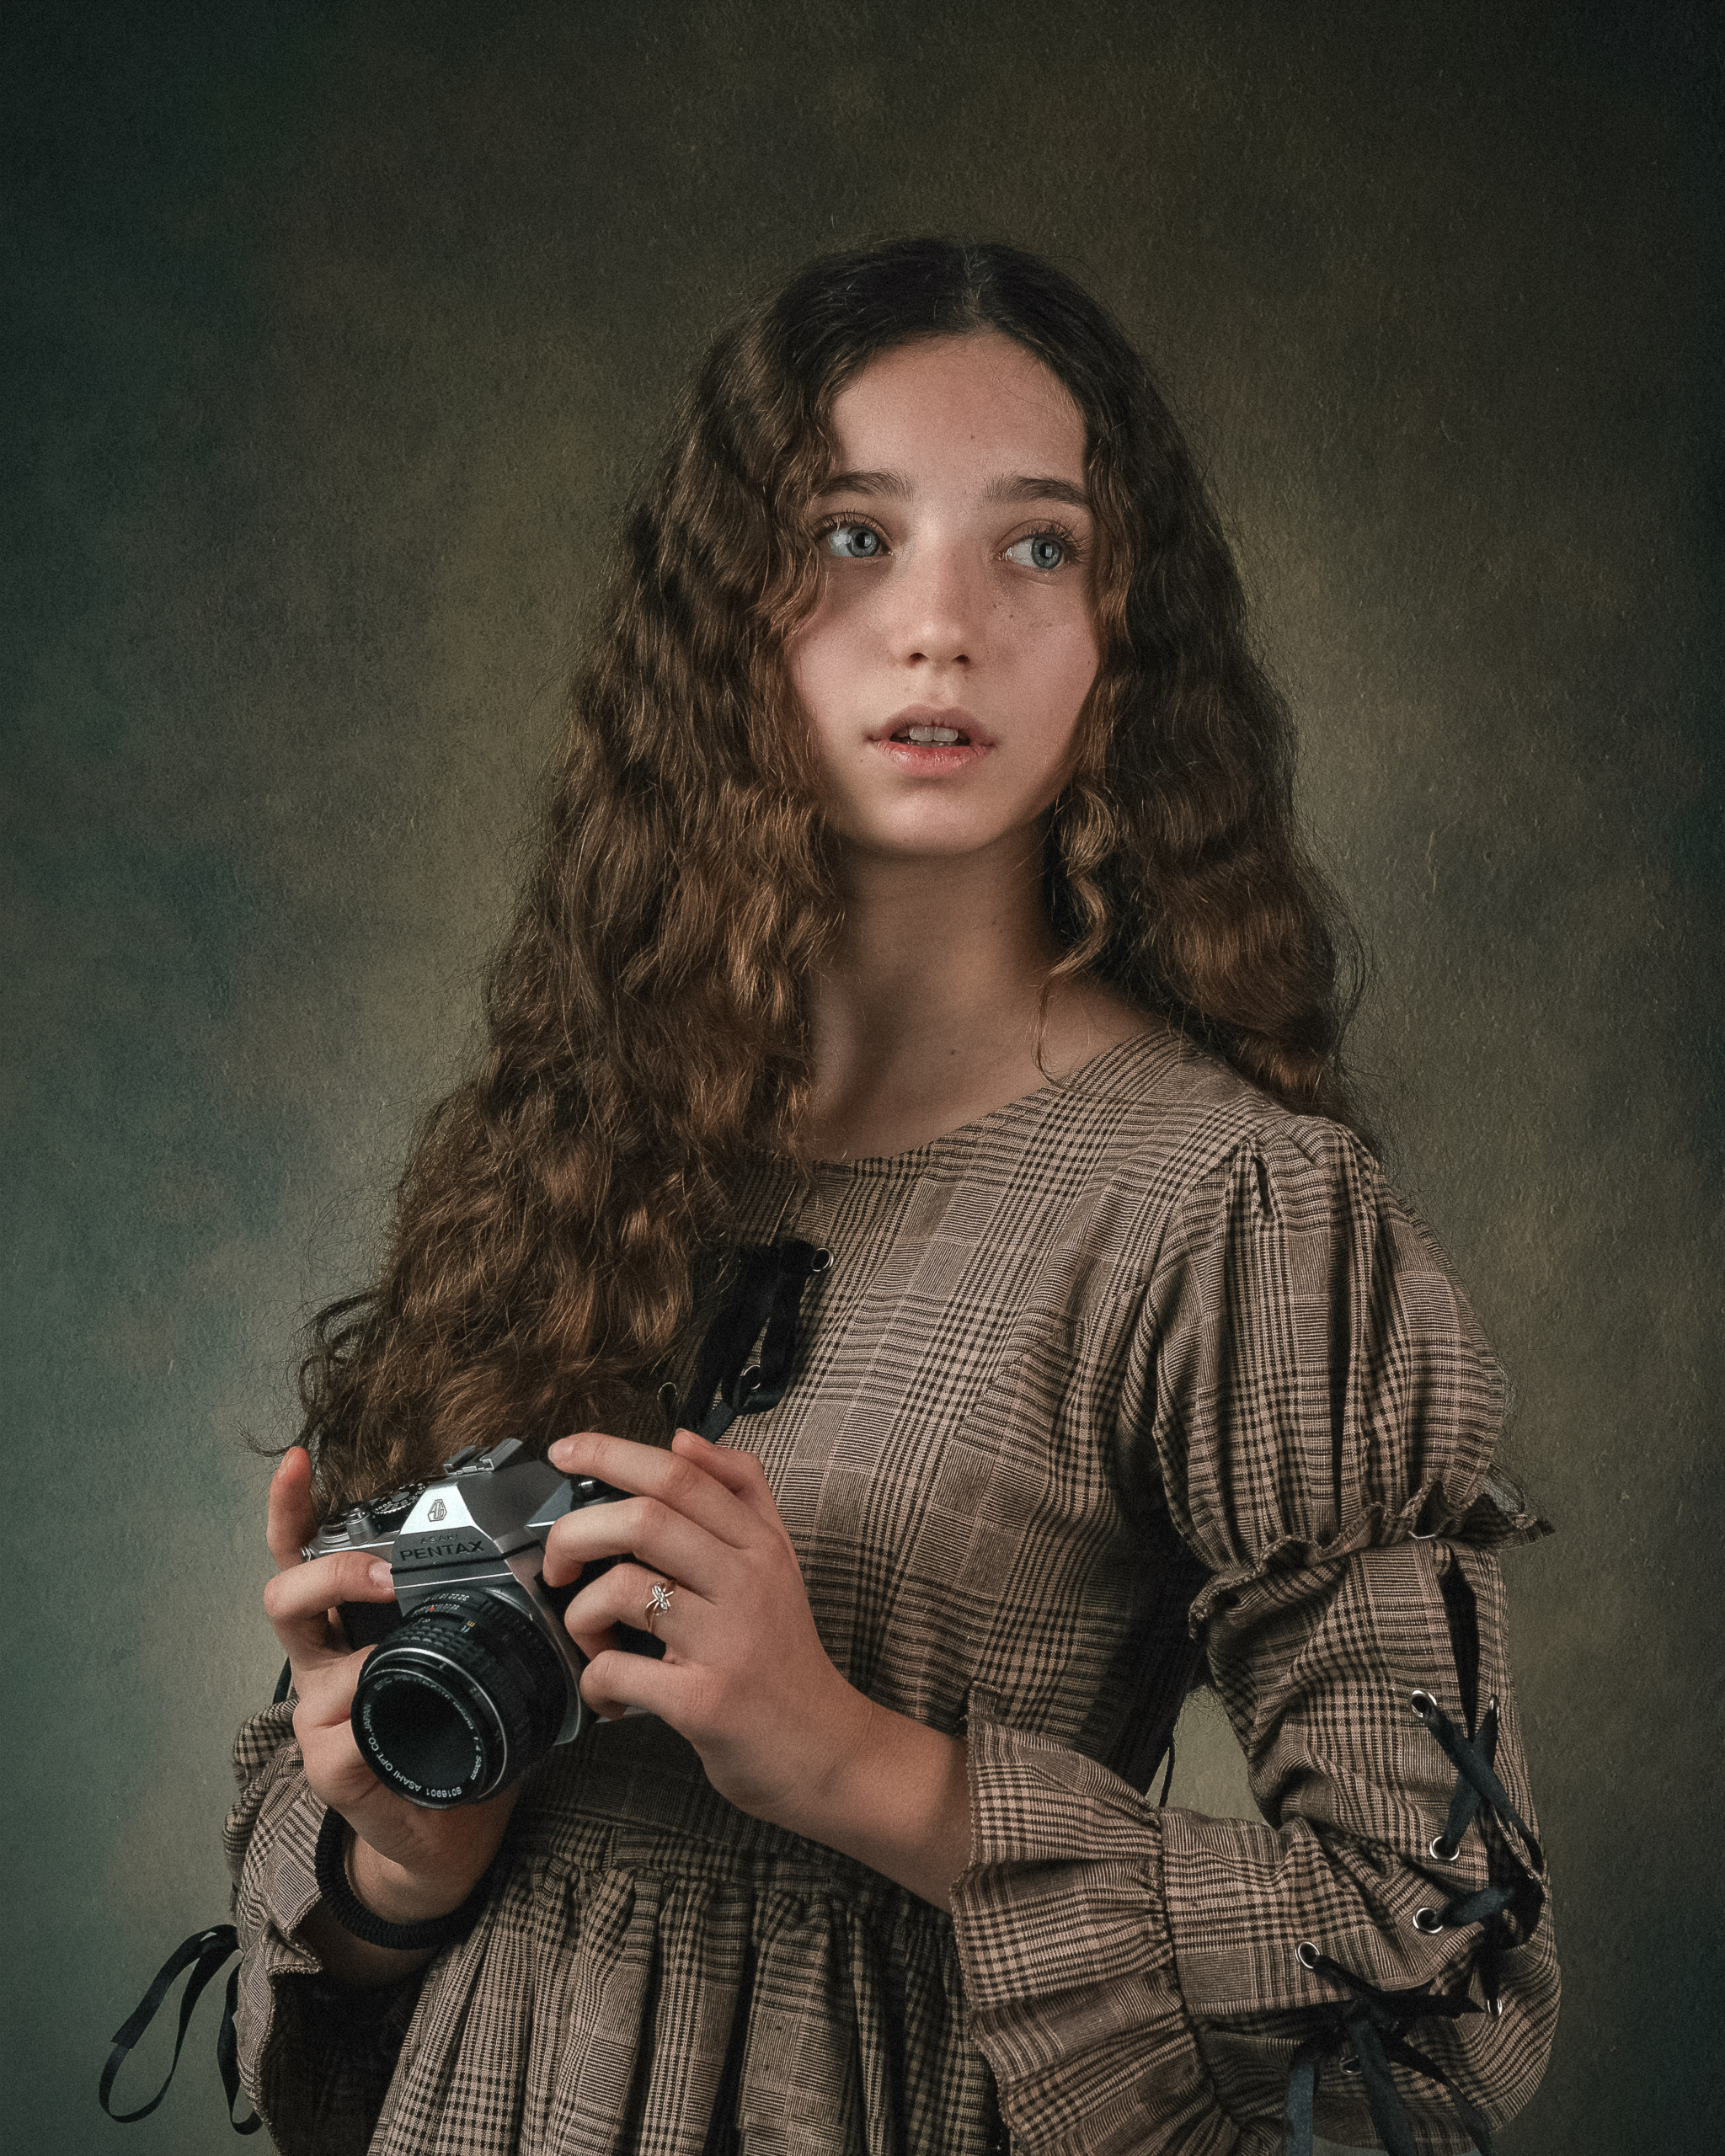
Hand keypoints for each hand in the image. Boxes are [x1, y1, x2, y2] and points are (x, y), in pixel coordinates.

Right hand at [264, 1447, 517, 1925]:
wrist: (452, 1829)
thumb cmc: (462, 1731)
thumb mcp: (474, 1658)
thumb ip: (490, 1611)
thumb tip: (553, 1556)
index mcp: (353, 1624)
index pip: (309, 1554)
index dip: (293, 1507)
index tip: (298, 1460)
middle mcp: (323, 1660)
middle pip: (286, 1593)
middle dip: (332, 1573)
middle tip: (386, 1575)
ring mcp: (319, 1712)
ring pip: (308, 1659)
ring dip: (363, 1650)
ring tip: (406, 1641)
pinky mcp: (330, 1765)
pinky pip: (338, 1731)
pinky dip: (372, 1719)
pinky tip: (408, 1721)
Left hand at [542, 1428, 879, 1831]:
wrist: (826, 1750)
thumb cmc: (785, 1656)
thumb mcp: (778, 1561)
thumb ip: (740, 1492)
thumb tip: (683, 1439)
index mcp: (759, 1543)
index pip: (679, 1475)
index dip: (611, 1454)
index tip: (566, 1453)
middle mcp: (748, 1581)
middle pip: (645, 1520)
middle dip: (577, 1533)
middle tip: (560, 1565)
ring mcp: (728, 1641)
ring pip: (622, 1589)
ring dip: (581, 1615)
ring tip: (594, 1640)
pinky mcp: (706, 1700)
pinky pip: (618, 1670)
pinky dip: (595, 1680)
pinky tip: (610, 1694)